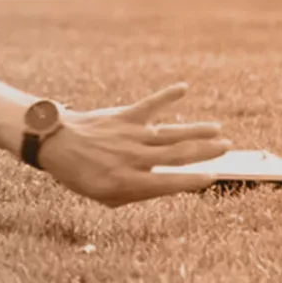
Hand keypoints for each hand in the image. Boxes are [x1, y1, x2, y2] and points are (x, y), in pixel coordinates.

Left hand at [37, 83, 231, 206]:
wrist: (54, 144)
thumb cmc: (81, 175)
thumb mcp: (105, 195)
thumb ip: (136, 193)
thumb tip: (167, 187)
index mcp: (129, 180)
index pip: (169, 181)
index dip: (193, 180)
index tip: (213, 175)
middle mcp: (133, 157)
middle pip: (177, 154)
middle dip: (205, 151)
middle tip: (227, 147)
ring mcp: (129, 135)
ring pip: (171, 132)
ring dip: (196, 130)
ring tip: (218, 130)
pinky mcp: (123, 116)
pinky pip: (149, 105)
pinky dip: (166, 96)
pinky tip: (183, 87)